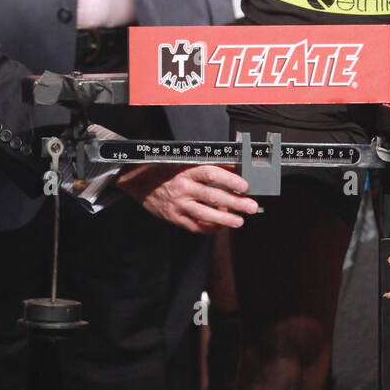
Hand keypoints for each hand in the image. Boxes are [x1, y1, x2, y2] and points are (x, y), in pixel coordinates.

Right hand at [117, 162, 258, 232]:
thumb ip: (208, 166)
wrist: (137, 182)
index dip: (230, 180)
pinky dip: (209, 228)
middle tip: (251, 206)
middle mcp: (182, 188)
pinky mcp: (173, 217)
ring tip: (240, 221)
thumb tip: (234, 167)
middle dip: (235, 203)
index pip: (211, 174)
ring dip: (225, 219)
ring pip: (204, 214)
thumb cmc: (165, 170)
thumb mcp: (184, 162)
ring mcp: (177, 205)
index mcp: (186, 170)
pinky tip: (220, 227)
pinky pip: (194, 226)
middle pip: (212, 196)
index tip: (244, 186)